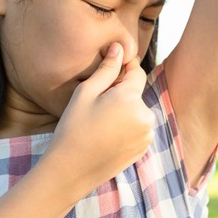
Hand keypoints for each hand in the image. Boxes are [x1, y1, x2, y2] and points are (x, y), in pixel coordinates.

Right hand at [47, 43, 154, 192]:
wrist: (71, 170)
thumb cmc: (73, 128)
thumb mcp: (85, 93)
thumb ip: (107, 69)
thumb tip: (119, 47)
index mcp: (130, 99)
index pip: (137, 72)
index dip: (125, 68)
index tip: (112, 71)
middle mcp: (145, 116)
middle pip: (136, 94)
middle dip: (122, 94)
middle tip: (97, 106)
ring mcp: (147, 134)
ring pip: (137, 112)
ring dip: (125, 112)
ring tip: (100, 123)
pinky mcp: (144, 149)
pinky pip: (139, 129)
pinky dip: (127, 129)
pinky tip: (107, 137)